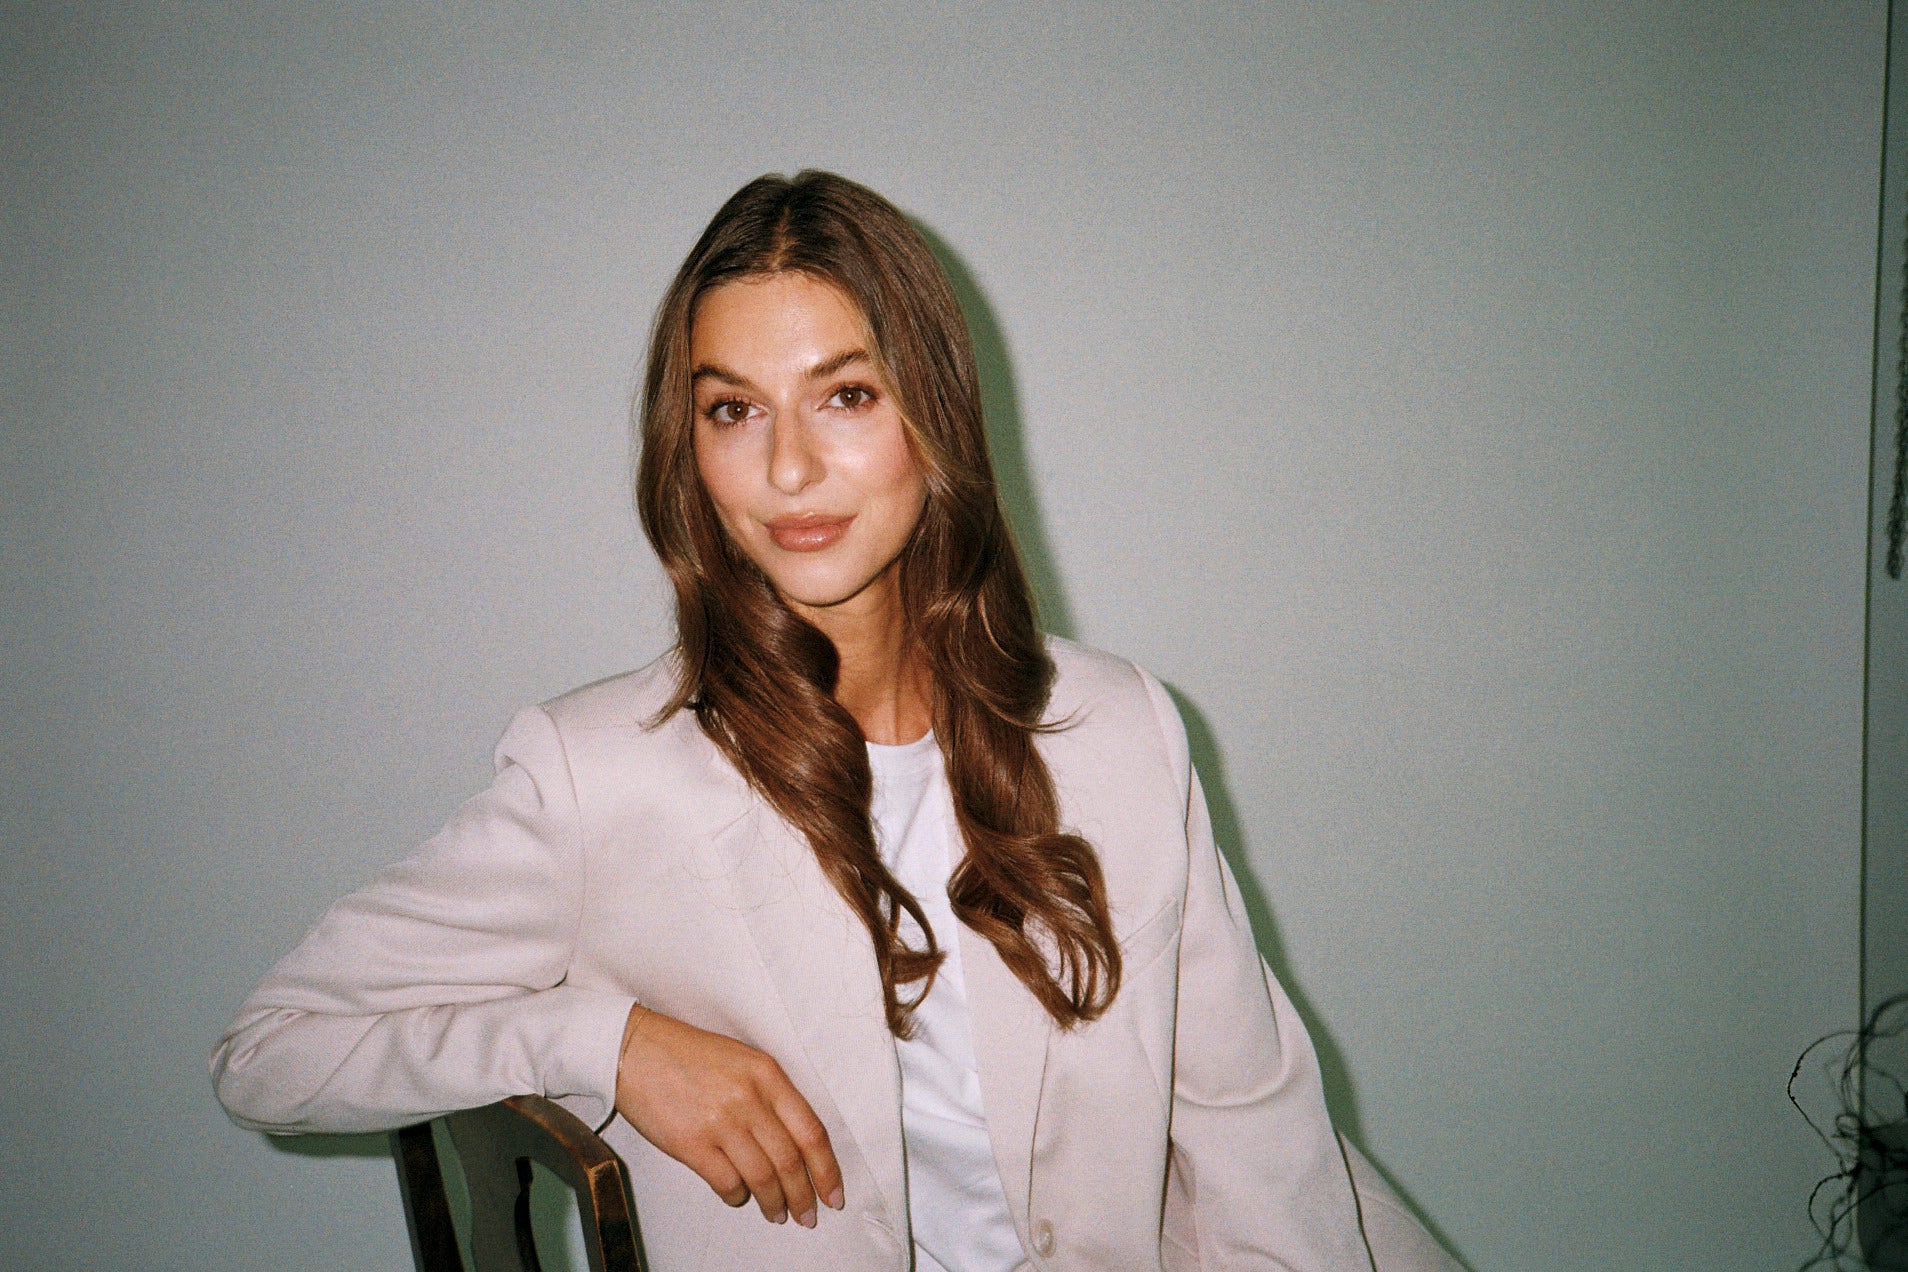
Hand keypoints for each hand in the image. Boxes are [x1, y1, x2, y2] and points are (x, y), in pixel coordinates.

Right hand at [614, 1003, 844, 1226]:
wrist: (636, 1050)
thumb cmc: (686, 1054)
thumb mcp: (742, 1060)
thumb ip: (770, 1095)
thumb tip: (792, 1143)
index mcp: (767, 1075)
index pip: (811, 1131)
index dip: (827, 1169)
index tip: (833, 1192)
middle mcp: (749, 1098)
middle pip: (790, 1161)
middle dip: (804, 1195)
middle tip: (807, 1215)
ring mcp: (720, 1122)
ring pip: (762, 1178)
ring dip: (773, 1203)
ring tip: (777, 1213)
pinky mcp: (692, 1144)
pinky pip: (727, 1183)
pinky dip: (737, 1196)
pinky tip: (739, 1196)